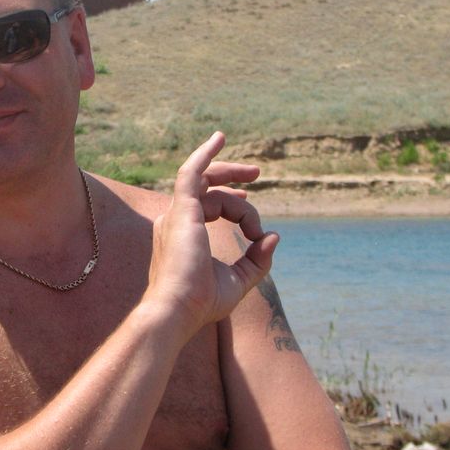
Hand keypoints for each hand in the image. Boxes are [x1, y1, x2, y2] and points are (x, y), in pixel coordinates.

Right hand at [147, 132, 277, 337]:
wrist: (177, 310)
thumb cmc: (201, 302)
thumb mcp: (237, 280)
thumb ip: (256, 260)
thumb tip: (274, 237)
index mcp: (182, 233)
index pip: (212, 207)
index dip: (239, 210)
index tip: (257, 232)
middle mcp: (175, 220)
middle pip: (204, 185)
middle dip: (231, 176)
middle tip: (257, 173)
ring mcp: (176, 214)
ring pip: (210, 184)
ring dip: (232, 175)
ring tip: (255, 173)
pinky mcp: (182, 211)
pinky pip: (191, 173)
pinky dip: (204, 154)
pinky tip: (219, 139)